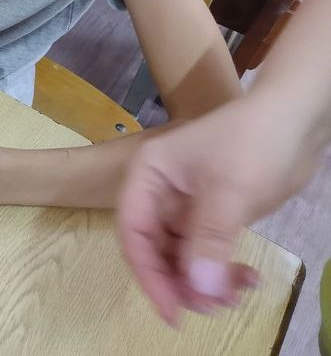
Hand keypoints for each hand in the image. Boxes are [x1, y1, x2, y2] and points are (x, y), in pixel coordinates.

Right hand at [116, 90, 318, 324]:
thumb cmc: (252, 143)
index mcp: (146, 176)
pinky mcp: (211, 215)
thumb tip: (198, 290)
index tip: (173, 311)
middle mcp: (158, 192)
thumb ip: (209, 241)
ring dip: (204, 282)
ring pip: (181, 257)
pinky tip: (248, 279)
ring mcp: (185, 205)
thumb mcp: (229, 191)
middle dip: (181, 282)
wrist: (295, 118)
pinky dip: (223, 271)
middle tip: (214, 307)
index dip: (148, 274)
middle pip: (154, 250)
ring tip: (236, 296)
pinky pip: (206, 252)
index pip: (133, 232)